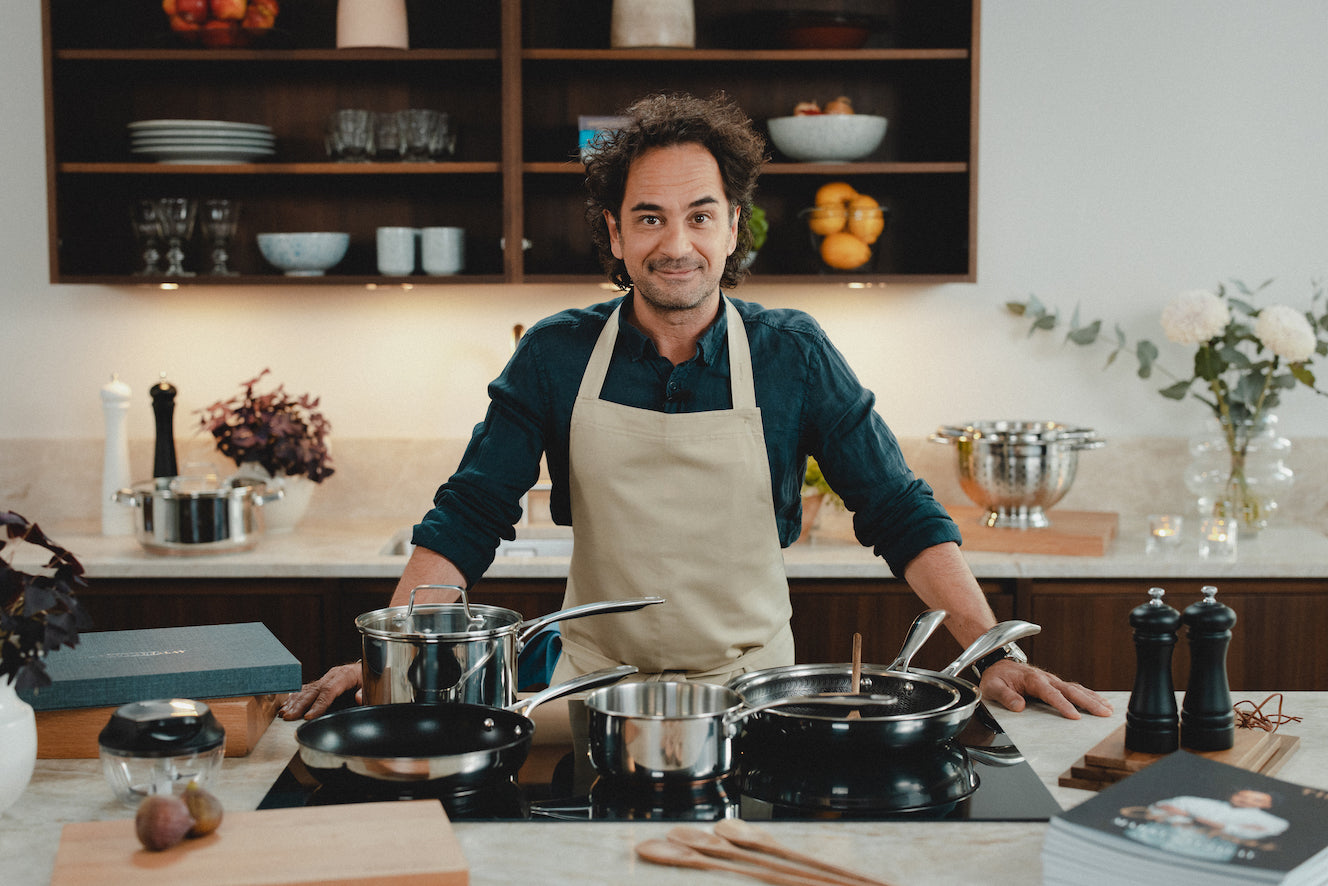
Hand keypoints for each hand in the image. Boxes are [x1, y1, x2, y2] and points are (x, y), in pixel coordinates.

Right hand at [278, 662, 361, 720]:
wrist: (368, 669)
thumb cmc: (369, 679)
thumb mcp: (371, 685)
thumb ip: (365, 692)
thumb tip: (358, 698)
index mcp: (345, 675)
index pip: (329, 691)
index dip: (318, 704)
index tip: (308, 716)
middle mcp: (332, 675)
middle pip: (313, 691)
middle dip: (300, 705)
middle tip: (289, 717)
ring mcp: (325, 678)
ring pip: (307, 690)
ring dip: (294, 703)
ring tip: (284, 714)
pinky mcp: (320, 682)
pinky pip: (305, 690)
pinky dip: (294, 698)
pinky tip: (286, 706)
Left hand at [978, 659, 1113, 719]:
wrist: (997, 665)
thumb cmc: (996, 678)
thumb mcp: (992, 687)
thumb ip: (1005, 696)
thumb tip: (1019, 707)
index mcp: (1032, 679)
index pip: (1051, 694)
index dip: (1063, 705)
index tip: (1075, 717)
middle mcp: (1046, 678)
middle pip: (1071, 691)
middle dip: (1089, 702)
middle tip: (1104, 713)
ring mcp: (1053, 681)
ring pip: (1077, 689)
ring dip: (1093, 699)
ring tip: (1109, 710)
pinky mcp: (1056, 685)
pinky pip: (1075, 689)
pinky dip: (1089, 695)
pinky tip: (1101, 702)